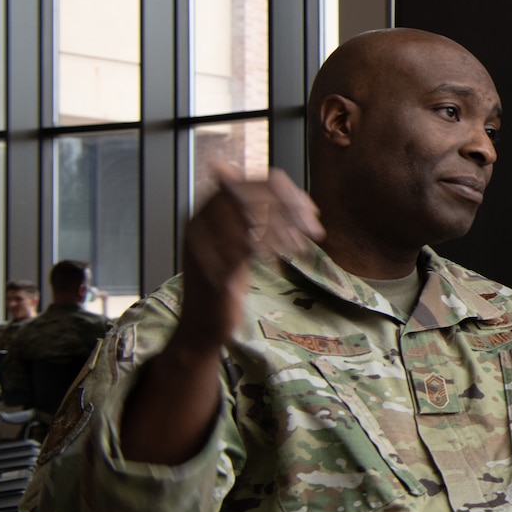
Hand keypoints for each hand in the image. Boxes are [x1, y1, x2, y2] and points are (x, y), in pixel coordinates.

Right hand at [177, 164, 322, 354]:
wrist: (203, 328)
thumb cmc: (224, 286)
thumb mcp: (239, 246)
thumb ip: (255, 218)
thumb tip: (282, 188)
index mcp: (202, 213)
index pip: (245, 183)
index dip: (282, 191)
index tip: (310, 208)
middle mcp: (197, 224)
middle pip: (248, 195)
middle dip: (289, 208)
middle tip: (313, 227)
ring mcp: (202, 246)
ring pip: (250, 217)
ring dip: (285, 228)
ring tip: (303, 244)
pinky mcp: (214, 270)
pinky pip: (248, 245)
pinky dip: (274, 246)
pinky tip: (289, 254)